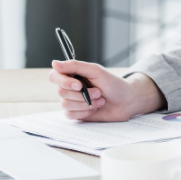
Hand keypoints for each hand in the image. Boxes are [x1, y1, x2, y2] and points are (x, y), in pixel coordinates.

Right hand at [49, 60, 165, 121]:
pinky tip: (96, 108)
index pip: (54, 76)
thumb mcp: (96, 71)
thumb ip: (75, 66)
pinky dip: (85, 112)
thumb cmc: (113, 84)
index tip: (79, 85)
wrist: (126, 101)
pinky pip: (71, 115)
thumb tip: (54, 63)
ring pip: (66, 105)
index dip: (63, 81)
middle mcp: (70, 88)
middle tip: (99, 92)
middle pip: (61, 92)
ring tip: (100, 100)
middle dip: (83, 94)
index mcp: (73, 75)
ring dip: (86, 103)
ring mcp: (73, 101)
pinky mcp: (77, 113)